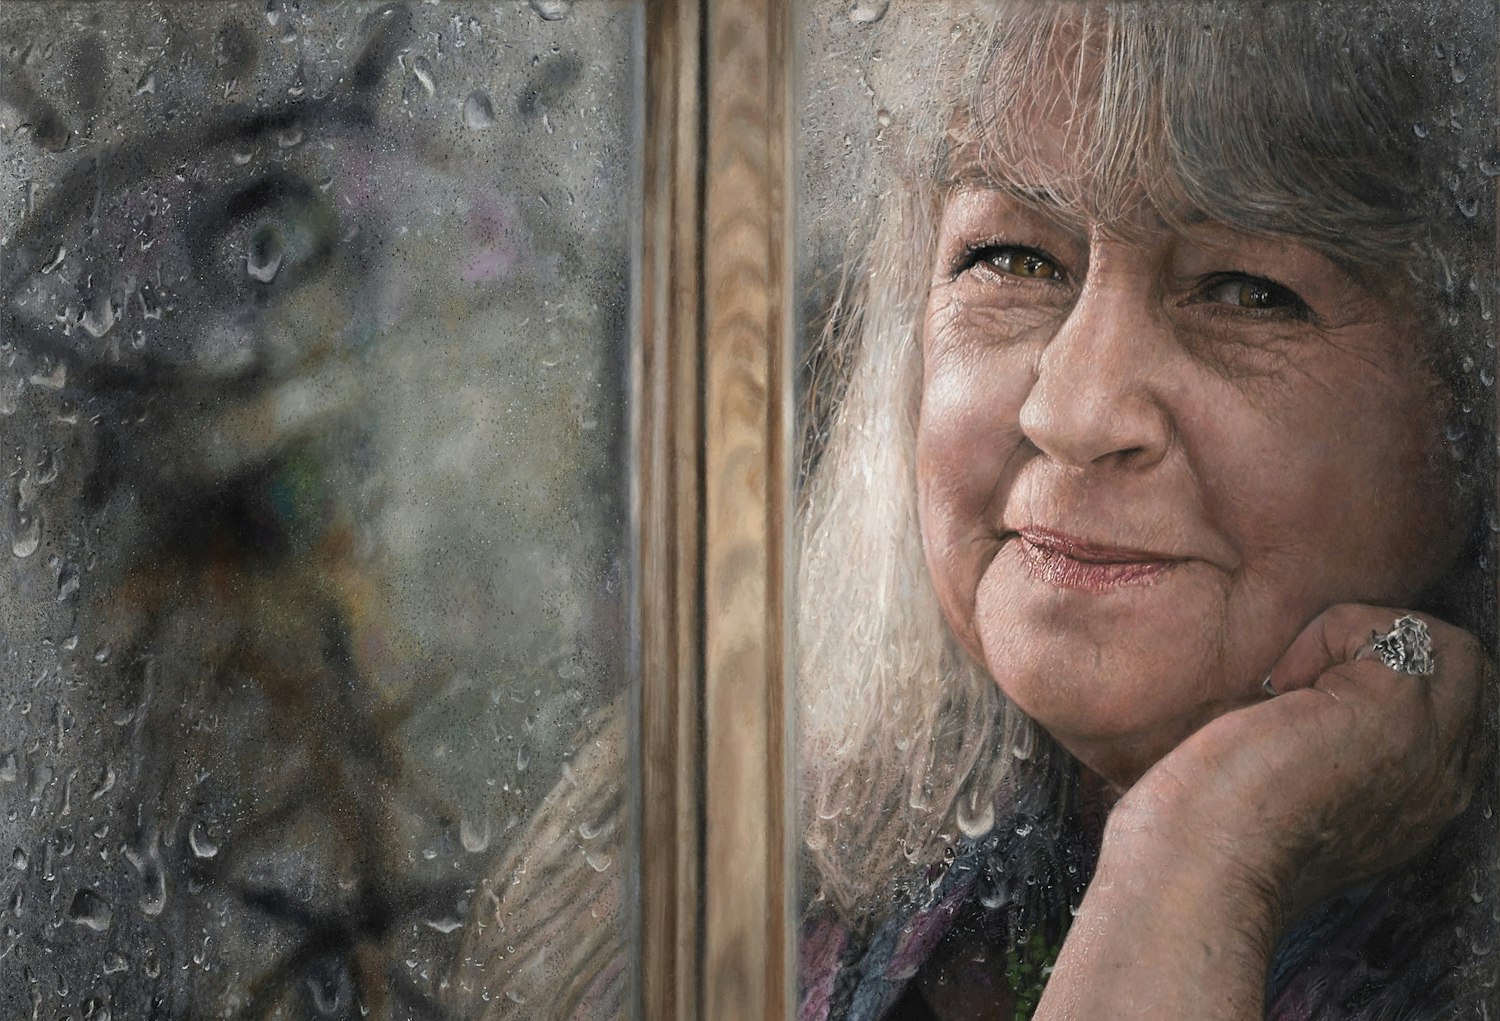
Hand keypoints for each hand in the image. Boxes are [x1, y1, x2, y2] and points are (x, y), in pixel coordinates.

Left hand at [1111, 603, 1490, 934]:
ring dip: (1363, 636)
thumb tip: (1308, 691)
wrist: (1203, 866)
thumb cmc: (1217, 831)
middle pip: (1463, 671)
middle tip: (1308, 678)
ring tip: (1294, 681)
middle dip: (1389, 647)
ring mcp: (1428, 745)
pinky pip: (1386, 627)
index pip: (1451, 714)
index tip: (1312, 695)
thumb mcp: (1303, 793)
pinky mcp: (1394, 708)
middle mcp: (1441, 783)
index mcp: (1419, 806)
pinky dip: (1326, 632)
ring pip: (1442, 644)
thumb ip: (1335, 753)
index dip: (1387, 677)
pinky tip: (1275, 687)